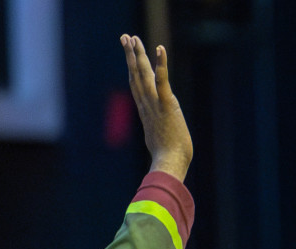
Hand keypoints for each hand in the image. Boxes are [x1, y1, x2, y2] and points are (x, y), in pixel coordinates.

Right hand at [121, 36, 191, 180]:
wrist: (169, 164)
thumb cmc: (167, 159)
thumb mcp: (158, 142)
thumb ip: (156, 134)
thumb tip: (156, 140)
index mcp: (145, 112)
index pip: (136, 86)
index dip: (132, 69)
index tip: (129, 55)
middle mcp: (147, 105)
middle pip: (135, 75)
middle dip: (130, 55)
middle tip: (126, 37)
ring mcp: (155, 104)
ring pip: (144, 74)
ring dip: (139, 54)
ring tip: (133, 38)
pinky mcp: (167, 104)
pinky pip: (162, 80)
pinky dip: (161, 63)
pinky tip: (159, 48)